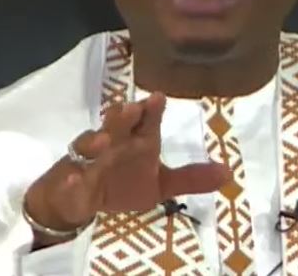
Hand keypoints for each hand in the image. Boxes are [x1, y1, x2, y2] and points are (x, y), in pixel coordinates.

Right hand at [23, 93, 229, 247]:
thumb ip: (190, 178)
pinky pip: (69, 178)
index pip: (145, 121)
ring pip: (88, 146)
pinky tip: (75, 177)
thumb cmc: (122, 181)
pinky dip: (71, 177)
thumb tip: (228, 174)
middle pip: (116, 126)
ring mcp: (88, 159)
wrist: (79, 199)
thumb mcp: (160, 184)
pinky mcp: (69, 179)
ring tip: (102, 140)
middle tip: (131, 108)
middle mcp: (112, 142)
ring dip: (94, 142)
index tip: (158, 98)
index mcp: (136, 140)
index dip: (151, 110)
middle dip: (122, 117)